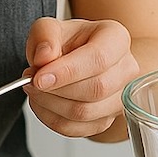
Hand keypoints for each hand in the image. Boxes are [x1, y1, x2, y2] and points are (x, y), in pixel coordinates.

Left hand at [23, 16, 137, 139]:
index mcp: (116, 38)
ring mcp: (119, 97)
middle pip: (95, 89)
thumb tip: (44, 58)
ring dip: (51, 105)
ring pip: (86, 113)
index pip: (99, 58)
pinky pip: (77, 129)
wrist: (77, 56)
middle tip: (31, 81)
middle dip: (56, 90)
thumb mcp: (49, 27)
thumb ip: (44, 36)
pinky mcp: (106, 120)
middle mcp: (126, 68)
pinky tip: (43, 103)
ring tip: (35, 90)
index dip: (67, 71)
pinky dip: (52, 119)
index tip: (39, 78)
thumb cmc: (68, 41)